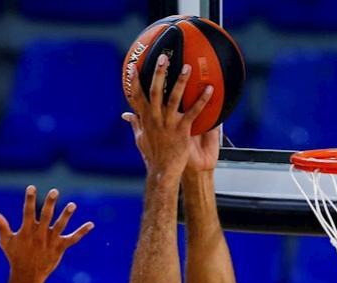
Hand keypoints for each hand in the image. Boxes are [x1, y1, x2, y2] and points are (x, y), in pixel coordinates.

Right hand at [0, 186, 93, 282]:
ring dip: (66, 215)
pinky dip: (82, 232)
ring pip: (60, 226)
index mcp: (26, 232)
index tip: (31, 187)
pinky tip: (91, 224)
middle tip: (54, 191)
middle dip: (50, 204)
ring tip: (73, 205)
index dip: (29, 200)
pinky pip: (73, 239)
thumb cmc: (15, 257)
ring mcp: (51, 242)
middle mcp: (39, 235)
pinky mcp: (60, 248)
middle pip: (46, 217)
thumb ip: (1, 225)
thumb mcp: (5, 241)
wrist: (27, 276)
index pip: (27, 212)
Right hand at [123, 54, 214, 178]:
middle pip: (155, 91)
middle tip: (163, 57)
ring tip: (187, 67)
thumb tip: (126, 115)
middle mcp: (155, 118)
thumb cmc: (152, 156)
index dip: (133, 81)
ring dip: (181, 81)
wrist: (162, 172)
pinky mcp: (182, 131)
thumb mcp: (140, 139)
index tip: (132, 67)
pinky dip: (202, 100)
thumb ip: (135, 124)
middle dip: (158, 73)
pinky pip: (194, 113)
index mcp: (145, 119)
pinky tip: (210, 89)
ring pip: (174, 98)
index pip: (136, 96)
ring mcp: (168, 124)